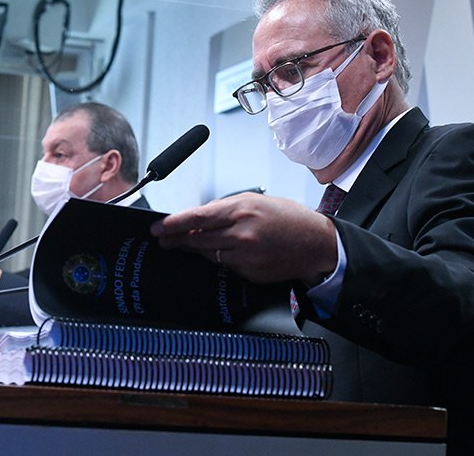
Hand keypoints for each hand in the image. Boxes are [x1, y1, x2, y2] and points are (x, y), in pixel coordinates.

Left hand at [149, 193, 337, 286]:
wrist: (315, 243)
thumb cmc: (288, 218)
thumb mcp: (256, 201)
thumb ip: (226, 209)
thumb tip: (198, 217)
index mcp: (241, 209)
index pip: (197, 217)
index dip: (173, 224)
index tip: (158, 228)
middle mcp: (241, 233)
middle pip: (198, 238)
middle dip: (177, 239)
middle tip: (163, 239)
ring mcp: (245, 255)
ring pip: (208, 254)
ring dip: (196, 249)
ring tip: (186, 244)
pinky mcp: (249, 271)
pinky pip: (225, 265)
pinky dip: (220, 258)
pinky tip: (224, 252)